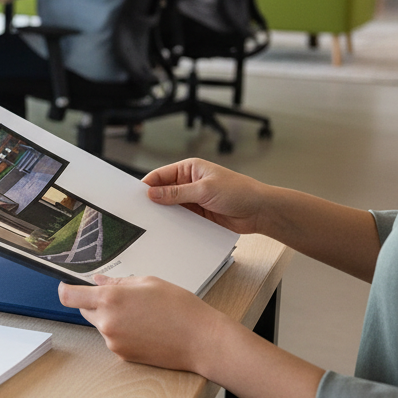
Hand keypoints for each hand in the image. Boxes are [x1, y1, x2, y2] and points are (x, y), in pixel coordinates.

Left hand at [59, 275, 228, 373]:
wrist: (202, 341)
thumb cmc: (181, 308)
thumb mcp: (148, 283)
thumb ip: (117, 282)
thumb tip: (97, 281)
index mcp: (110, 299)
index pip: (69, 296)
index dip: (65, 289)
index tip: (66, 286)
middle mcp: (107, 322)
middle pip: (84, 310)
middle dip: (95, 303)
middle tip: (123, 299)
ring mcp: (114, 341)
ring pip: (100, 325)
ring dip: (111, 318)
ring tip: (142, 315)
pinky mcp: (122, 355)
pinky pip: (113, 339)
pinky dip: (122, 332)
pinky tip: (145, 329)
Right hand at [142, 158, 268, 234]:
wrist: (260, 211)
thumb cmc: (239, 191)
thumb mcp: (204, 189)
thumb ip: (177, 193)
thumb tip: (153, 193)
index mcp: (189, 168)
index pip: (161, 175)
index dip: (148, 185)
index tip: (137, 196)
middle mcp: (189, 182)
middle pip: (163, 191)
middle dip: (155, 200)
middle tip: (142, 211)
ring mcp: (193, 199)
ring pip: (171, 206)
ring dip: (166, 213)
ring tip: (155, 221)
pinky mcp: (198, 214)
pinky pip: (181, 218)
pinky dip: (175, 223)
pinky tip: (169, 228)